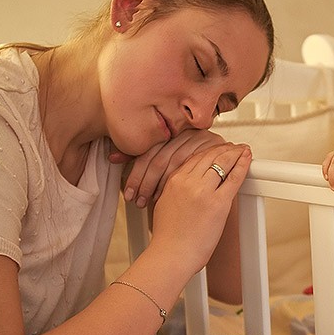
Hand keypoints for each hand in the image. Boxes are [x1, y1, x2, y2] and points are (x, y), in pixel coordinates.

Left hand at [111, 130, 225, 207]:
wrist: (221, 179)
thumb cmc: (189, 176)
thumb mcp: (164, 167)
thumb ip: (143, 161)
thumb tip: (113, 156)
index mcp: (171, 133)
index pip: (148, 152)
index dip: (135, 173)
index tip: (127, 193)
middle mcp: (185, 132)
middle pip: (159, 157)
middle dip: (144, 182)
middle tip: (136, 200)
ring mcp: (200, 138)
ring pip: (173, 161)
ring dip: (158, 184)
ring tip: (149, 202)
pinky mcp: (213, 148)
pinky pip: (189, 164)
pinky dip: (176, 182)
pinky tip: (167, 196)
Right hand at [146, 143, 251, 279]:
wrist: (170, 255)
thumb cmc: (168, 238)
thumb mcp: (165, 205)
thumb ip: (177, 190)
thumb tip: (190, 185)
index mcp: (174, 181)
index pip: (195, 157)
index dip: (210, 151)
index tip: (219, 149)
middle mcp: (187, 182)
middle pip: (209, 155)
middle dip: (224, 149)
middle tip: (235, 147)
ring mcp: (203, 191)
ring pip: (222, 162)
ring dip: (235, 153)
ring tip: (243, 150)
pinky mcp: (218, 203)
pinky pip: (233, 178)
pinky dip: (243, 165)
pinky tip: (248, 158)